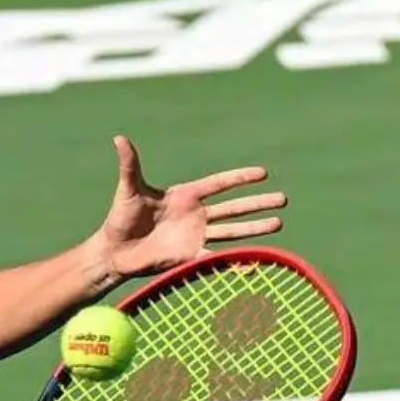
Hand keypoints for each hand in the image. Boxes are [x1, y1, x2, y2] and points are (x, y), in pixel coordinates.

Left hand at [91, 135, 287, 281]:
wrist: (115, 251)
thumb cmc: (119, 218)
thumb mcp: (128, 190)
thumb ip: (130, 165)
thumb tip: (119, 138)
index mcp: (185, 196)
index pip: (219, 184)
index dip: (240, 178)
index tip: (263, 173)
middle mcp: (195, 215)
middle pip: (234, 207)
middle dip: (258, 203)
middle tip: (284, 199)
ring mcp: (195, 236)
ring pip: (233, 231)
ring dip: (255, 227)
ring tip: (279, 222)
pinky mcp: (190, 257)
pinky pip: (217, 259)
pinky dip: (235, 261)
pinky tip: (254, 262)